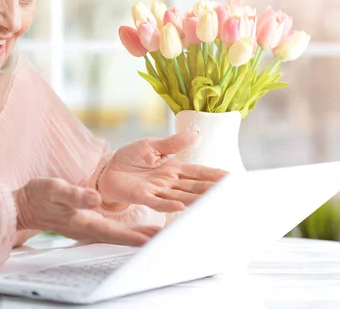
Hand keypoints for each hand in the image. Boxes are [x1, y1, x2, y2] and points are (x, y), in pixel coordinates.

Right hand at [12, 178, 160, 245]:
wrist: (23, 206)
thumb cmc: (37, 196)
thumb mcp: (54, 189)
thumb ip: (75, 195)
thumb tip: (96, 198)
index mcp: (84, 222)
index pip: (115, 232)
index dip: (136, 236)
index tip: (155, 238)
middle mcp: (88, 229)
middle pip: (120, 237)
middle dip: (143, 239)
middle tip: (166, 239)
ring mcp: (87, 228)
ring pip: (117, 235)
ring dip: (136, 236)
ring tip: (156, 236)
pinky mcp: (85, 223)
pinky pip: (110, 230)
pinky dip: (125, 230)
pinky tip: (133, 228)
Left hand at [98, 131, 227, 211]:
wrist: (107, 170)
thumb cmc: (130, 158)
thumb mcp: (152, 146)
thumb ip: (172, 144)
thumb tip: (195, 134)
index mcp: (173, 168)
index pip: (198, 172)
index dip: (214, 175)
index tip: (232, 178)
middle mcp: (169, 182)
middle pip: (194, 187)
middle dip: (212, 190)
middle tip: (231, 195)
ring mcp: (157, 191)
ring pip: (181, 196)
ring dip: (196, 200)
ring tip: (213, 202)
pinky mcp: (142, 196)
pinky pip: (158, 202)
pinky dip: (169, 204)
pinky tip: (181, 206)